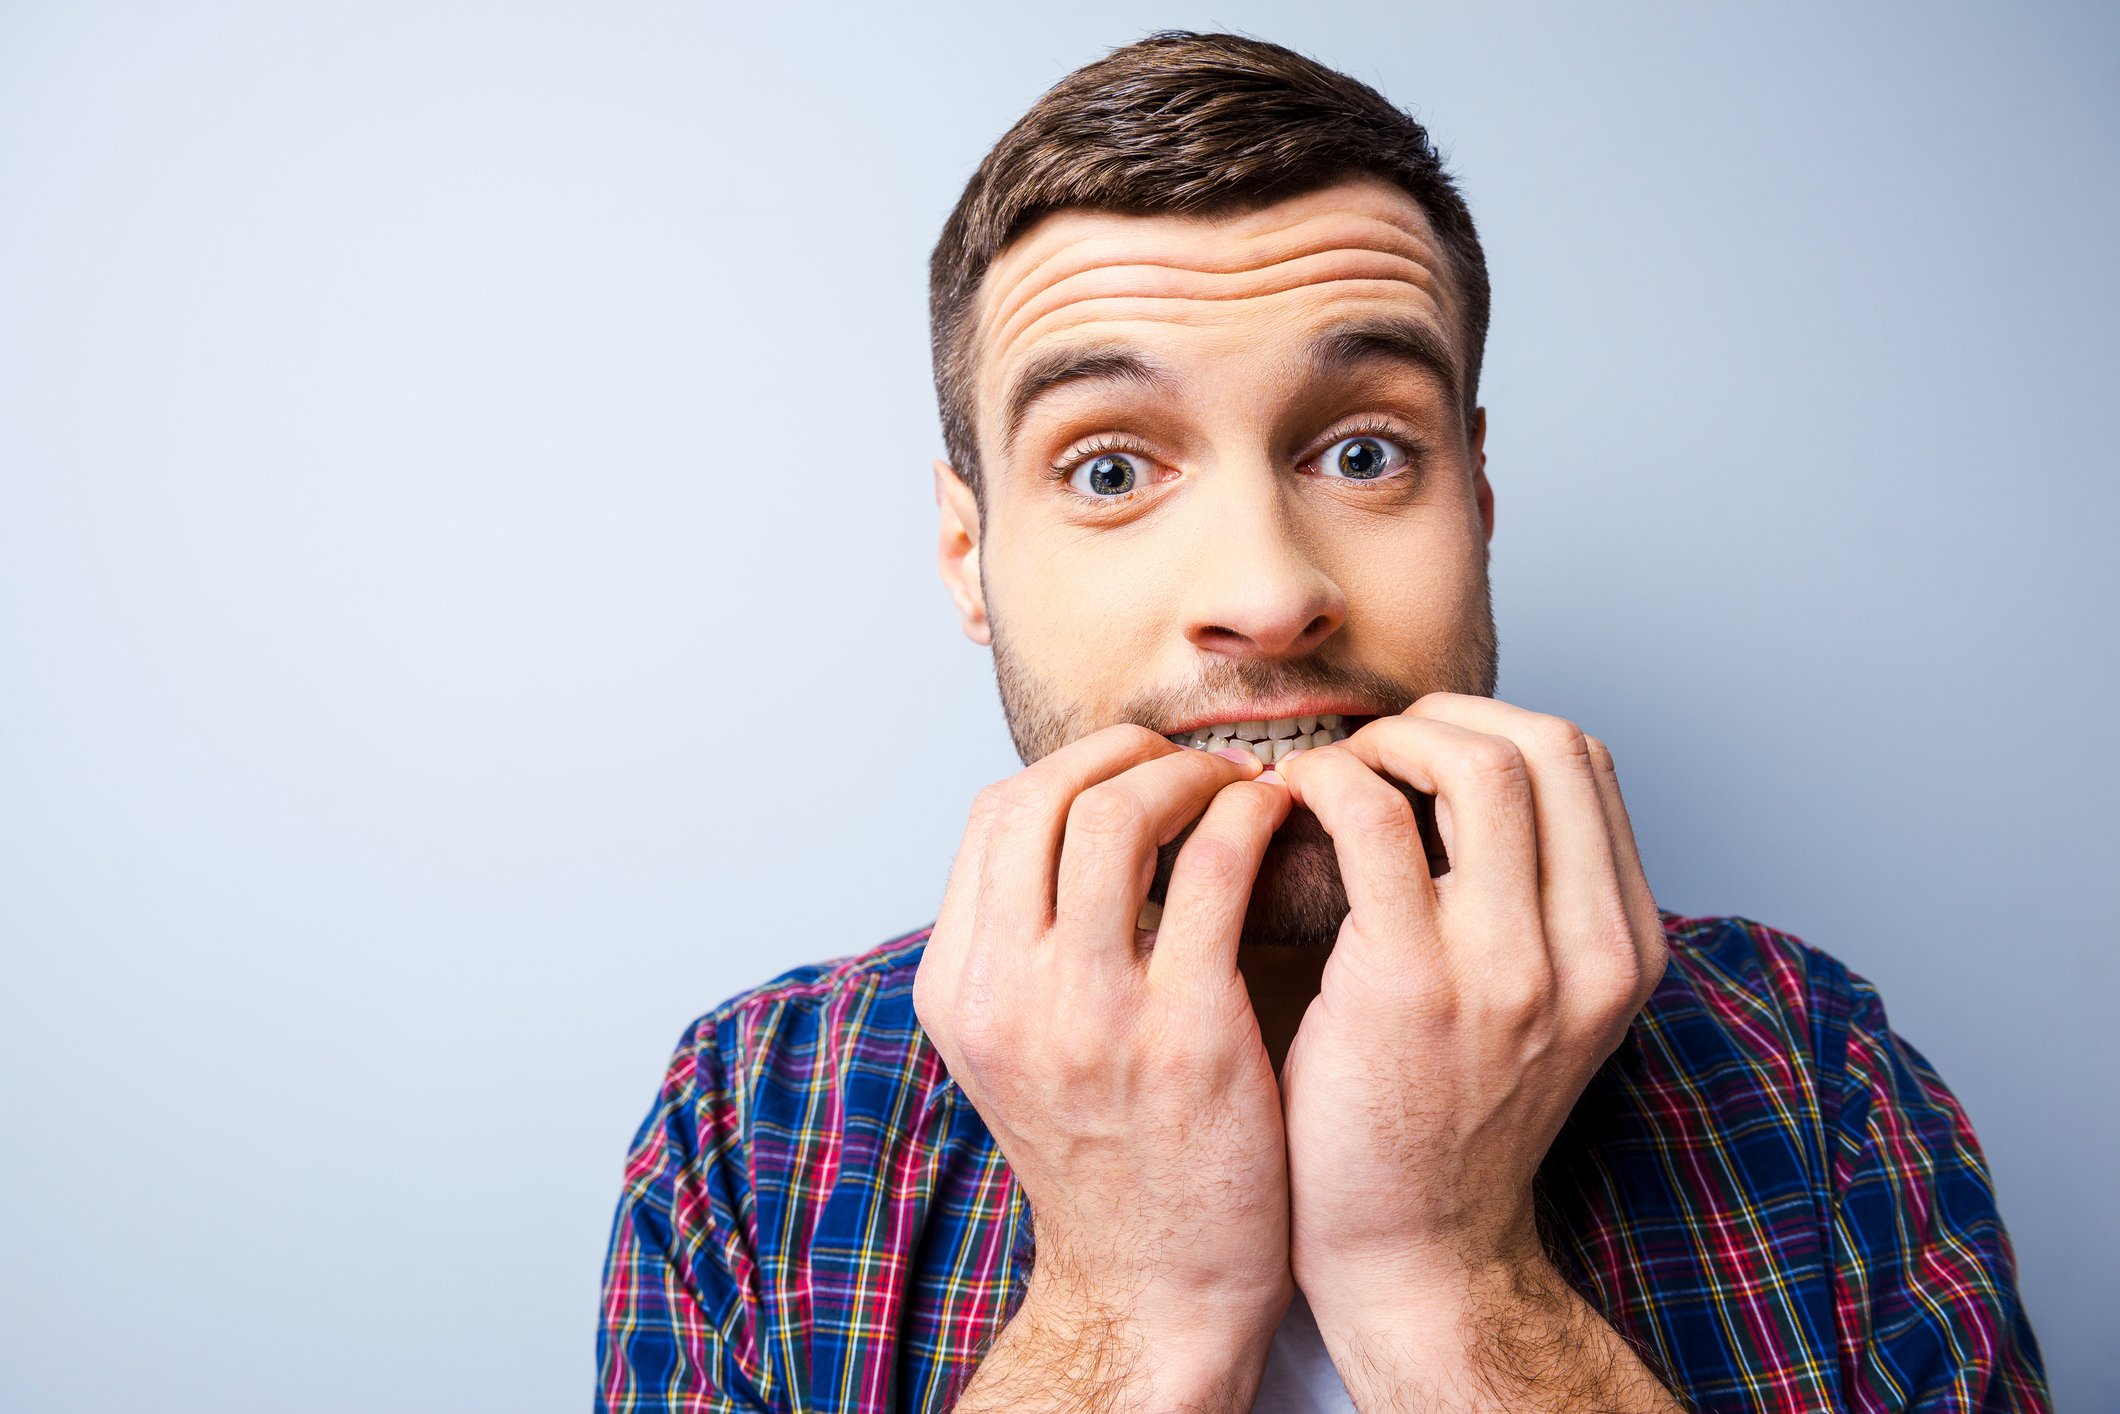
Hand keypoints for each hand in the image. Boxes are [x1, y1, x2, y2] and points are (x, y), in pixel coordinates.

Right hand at [915, 725, 1294, 1409]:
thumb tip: (1081, 823)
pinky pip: (1217, 870)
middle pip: (1047, 796)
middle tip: (1195, 762)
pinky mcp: (1185, 1036)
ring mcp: (1089, 1014)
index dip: (1071, 767)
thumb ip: (1029, 945)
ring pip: (1121, 814)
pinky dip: (1252, 820)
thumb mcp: (1021, 1050)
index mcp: (959, 988)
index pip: (994, 814)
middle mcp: (1006, 993)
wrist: (1154, 1294)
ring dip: (1193, 776)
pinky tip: (1280, 827)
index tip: (1135, 769)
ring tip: (1243, 788)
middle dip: (1130, 752)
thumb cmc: (1110, 1162)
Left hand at [1275, 694, 1673, 1405]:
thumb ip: (1527, 901)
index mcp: (1625, 947)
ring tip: (1330, 777)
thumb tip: (1457, 771)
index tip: (1419, 748)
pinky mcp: (1411, 985)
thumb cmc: (1445, 1117)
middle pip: (1545, 743)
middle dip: (1445, 718)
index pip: (1586, 762)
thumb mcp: (1534, 1005)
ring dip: (1387, 742)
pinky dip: (1324, 783)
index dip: (1494, 725)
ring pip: (1475, 762)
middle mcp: (1589, 952)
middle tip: (1370, 748)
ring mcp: (1509, 970)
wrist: (1415, 1252)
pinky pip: (1369, 817)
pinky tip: (1285, 809)